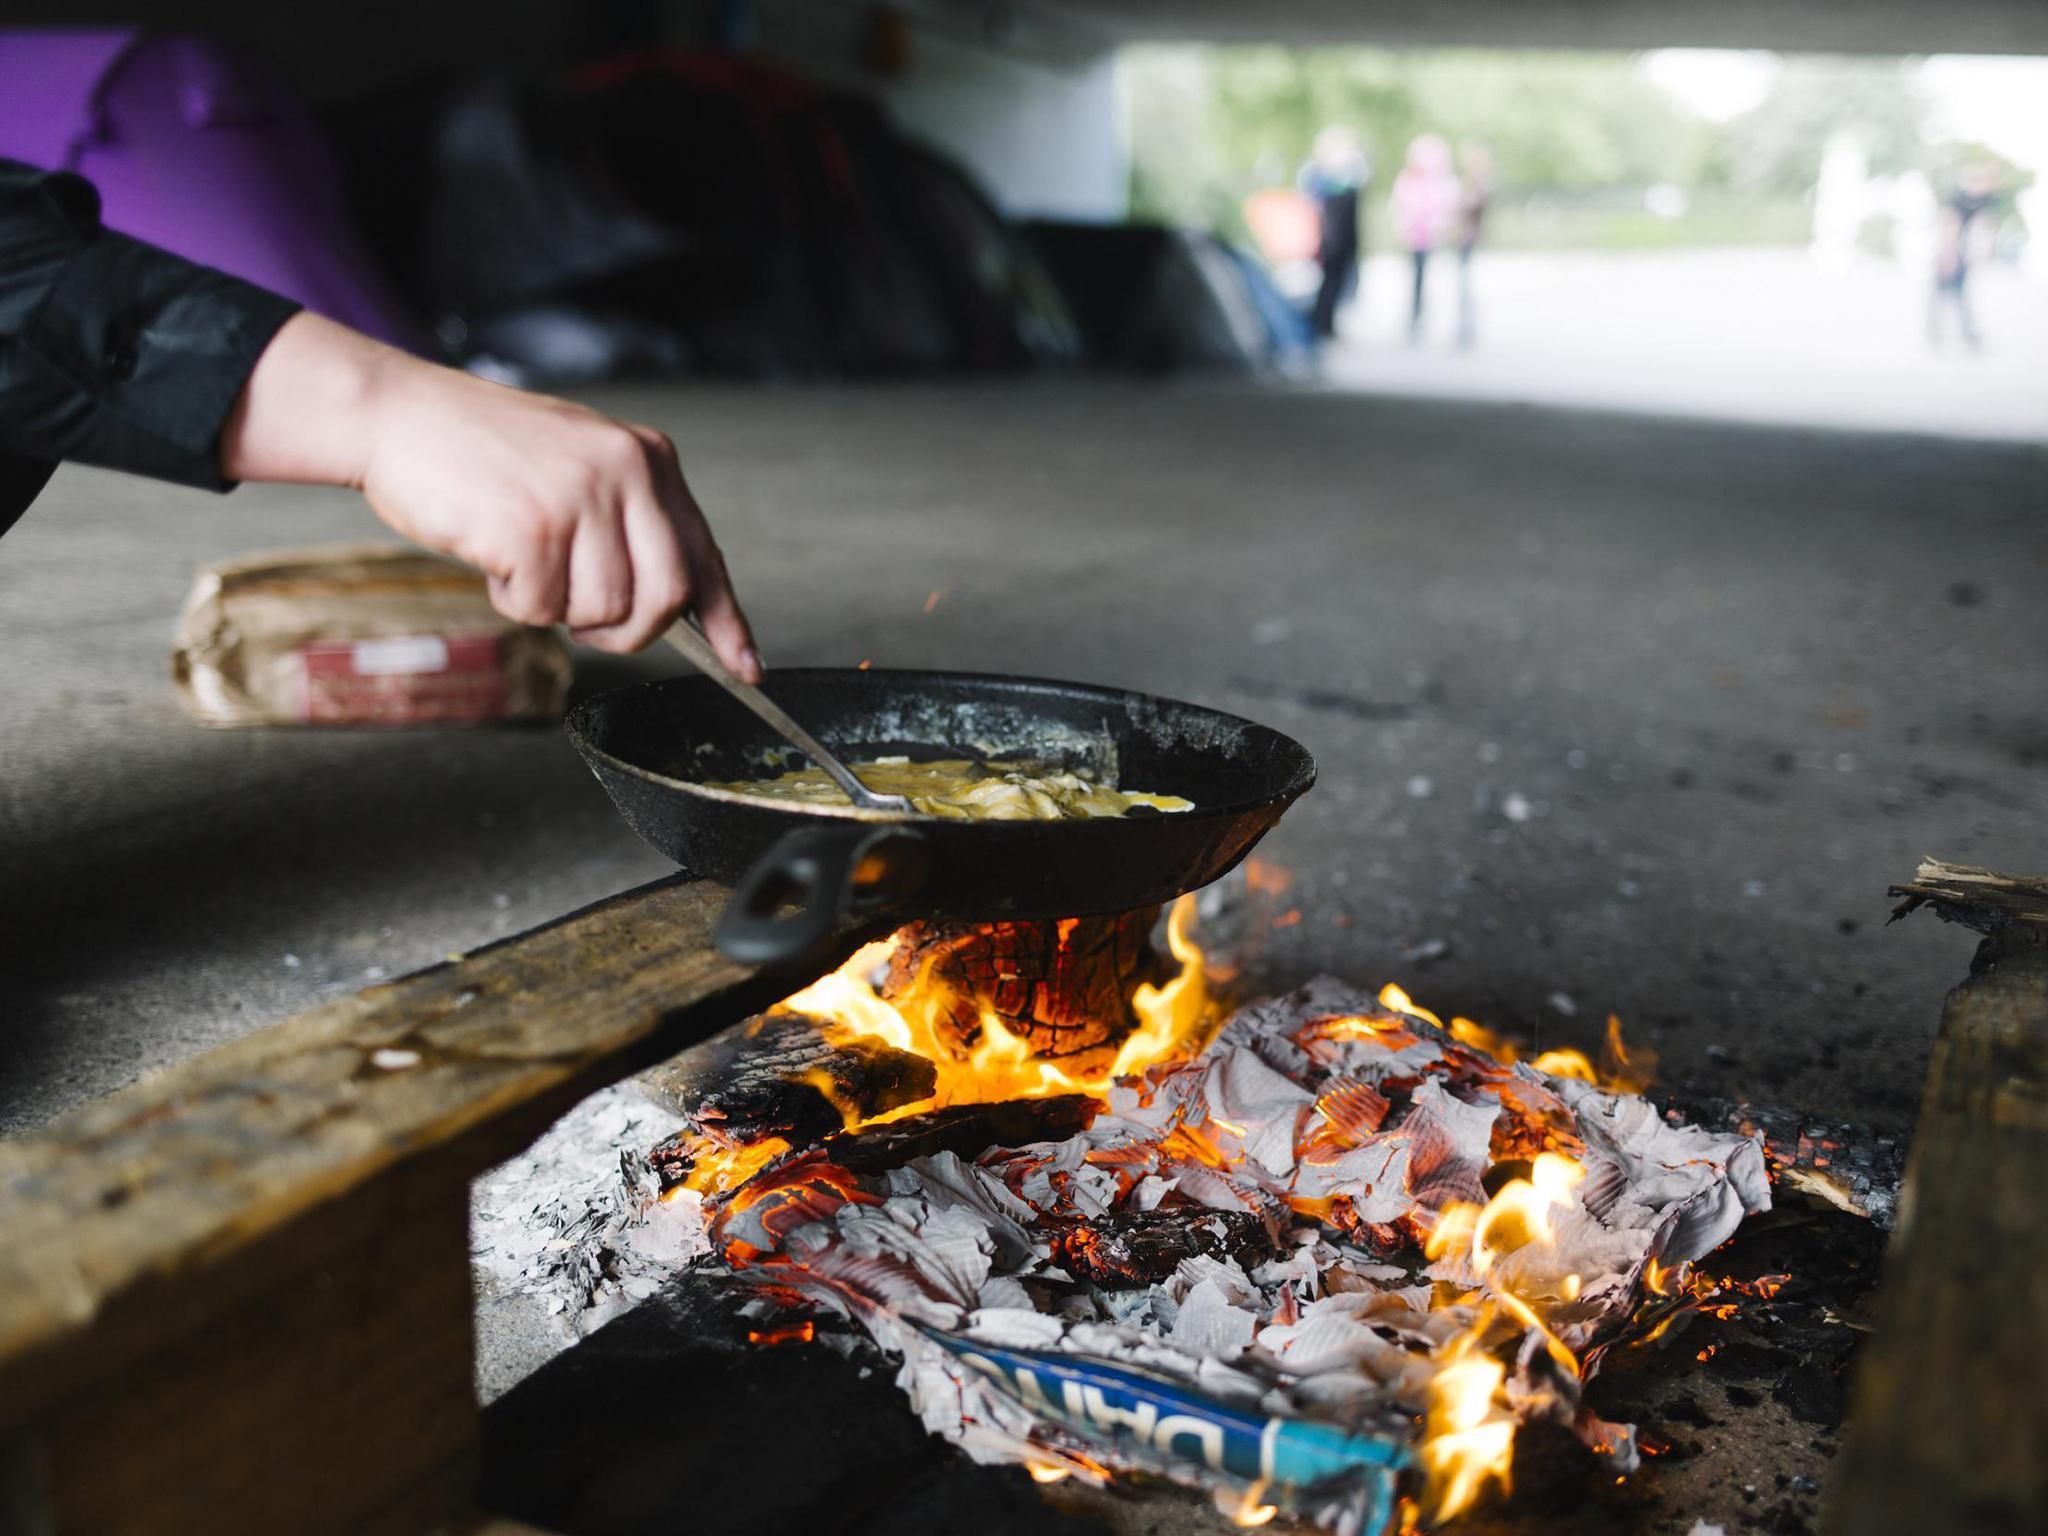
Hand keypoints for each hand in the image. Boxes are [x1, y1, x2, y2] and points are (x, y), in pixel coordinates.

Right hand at [218, 312, 759, 672]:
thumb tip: (673, 601)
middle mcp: (625, 472)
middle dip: (628, 629)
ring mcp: (581, 498)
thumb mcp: (580, 464)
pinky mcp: (533, 528)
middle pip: (667, 597)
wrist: (398, 414)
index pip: (705, 555)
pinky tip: (491, 552)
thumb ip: (629, 520)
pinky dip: (511, 599)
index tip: (747, 666)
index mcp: (647, 459)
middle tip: (584, 617)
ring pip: (603, 610)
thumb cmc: (483, 450)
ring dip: (555, 606)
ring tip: (520, 557)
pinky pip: (541, 609)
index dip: (726, 621)